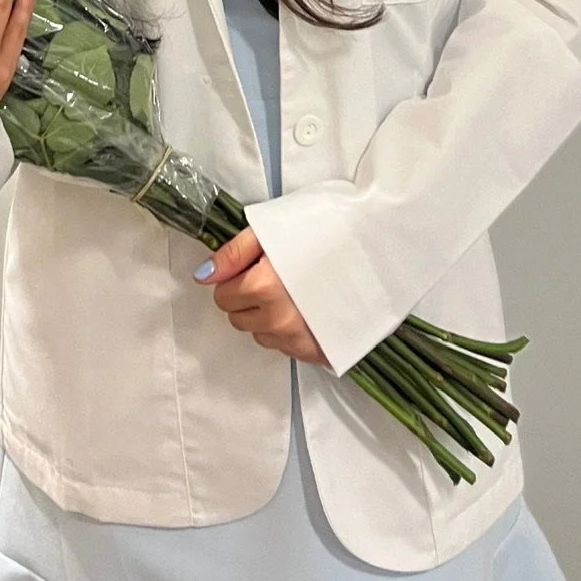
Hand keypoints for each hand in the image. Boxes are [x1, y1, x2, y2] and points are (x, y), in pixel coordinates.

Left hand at [194, 227, 328, 365]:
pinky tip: (306, 308)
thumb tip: (204, 276)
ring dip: (267, 316)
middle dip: (248, 298)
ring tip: (294, 290)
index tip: (255, 266)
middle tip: (275, 275)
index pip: (223, 296)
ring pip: (261, 334)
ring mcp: (299, 340)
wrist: (376, 246)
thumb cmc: (327, 229)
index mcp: (264, 287)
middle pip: (238, 318)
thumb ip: (233, 254)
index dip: (235, 278)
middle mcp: (278, 320)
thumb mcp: (273, 229)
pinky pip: (285, 347)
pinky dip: (288, 331)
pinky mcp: (318, 352)